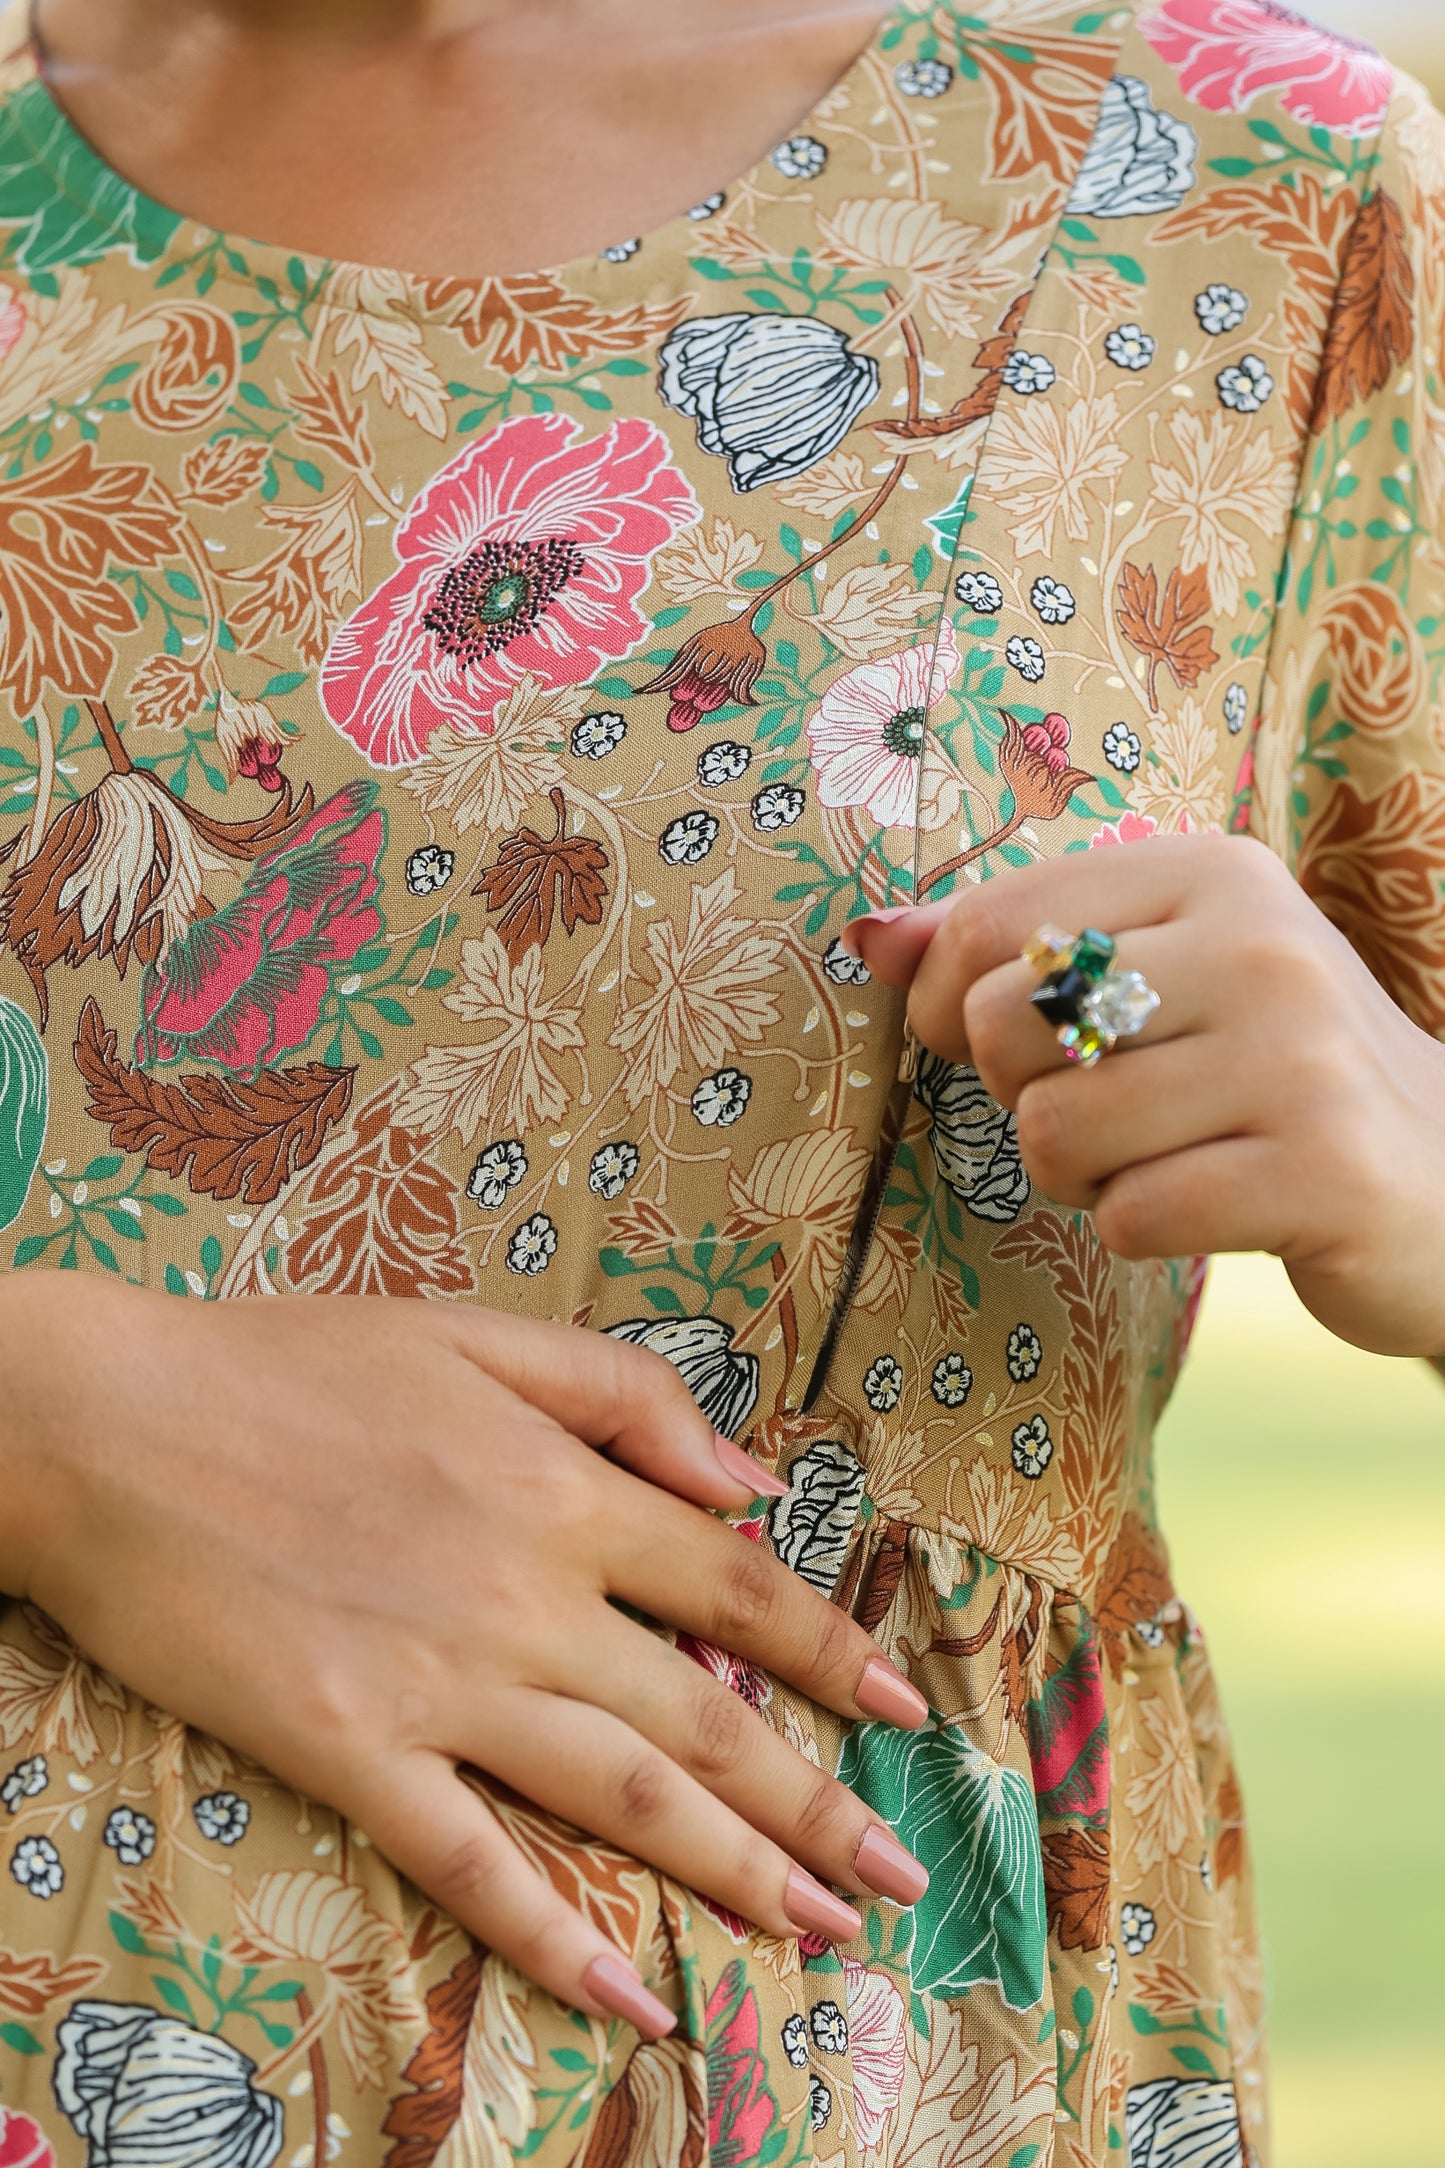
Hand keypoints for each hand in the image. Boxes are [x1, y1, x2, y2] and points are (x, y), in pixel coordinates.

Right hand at [0, 1276, 929, 2037]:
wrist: (108, 1425)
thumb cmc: (286, 1364)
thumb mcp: (471, 1335)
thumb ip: (623, 1397)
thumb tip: (749, 1478)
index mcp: (562, 1489)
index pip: (735, 1587)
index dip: (831, 1651)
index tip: (905, 1708)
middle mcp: (528, 1597)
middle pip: (705, 1717)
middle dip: (816, 1804)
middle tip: (898, 1875)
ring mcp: (441, 1684)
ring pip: (621, 1794)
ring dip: (734, 1870)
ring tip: (820, 1929)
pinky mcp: (350, 1753)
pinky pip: (472, 1861)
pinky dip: (556, 1933)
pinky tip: (630, 1992)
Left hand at [847, 833, 1444, 1358]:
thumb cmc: (1269, 1071)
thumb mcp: (1159, 976)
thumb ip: (1008, 948)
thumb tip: (866, 938)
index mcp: (1210, 873)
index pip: (992, 921)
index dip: (946, 1002)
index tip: (995, 1043)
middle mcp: (1258, 946)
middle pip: (1005, 1025)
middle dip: (1020, 1097)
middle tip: (1102, 1114)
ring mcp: (1299, 1058)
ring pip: (1056, 1130)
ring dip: (1077, 1177)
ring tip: (1155, 1162)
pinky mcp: (1323, 1171)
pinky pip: (1131, 1215)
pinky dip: (1138, 1229)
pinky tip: (1207, 1207)